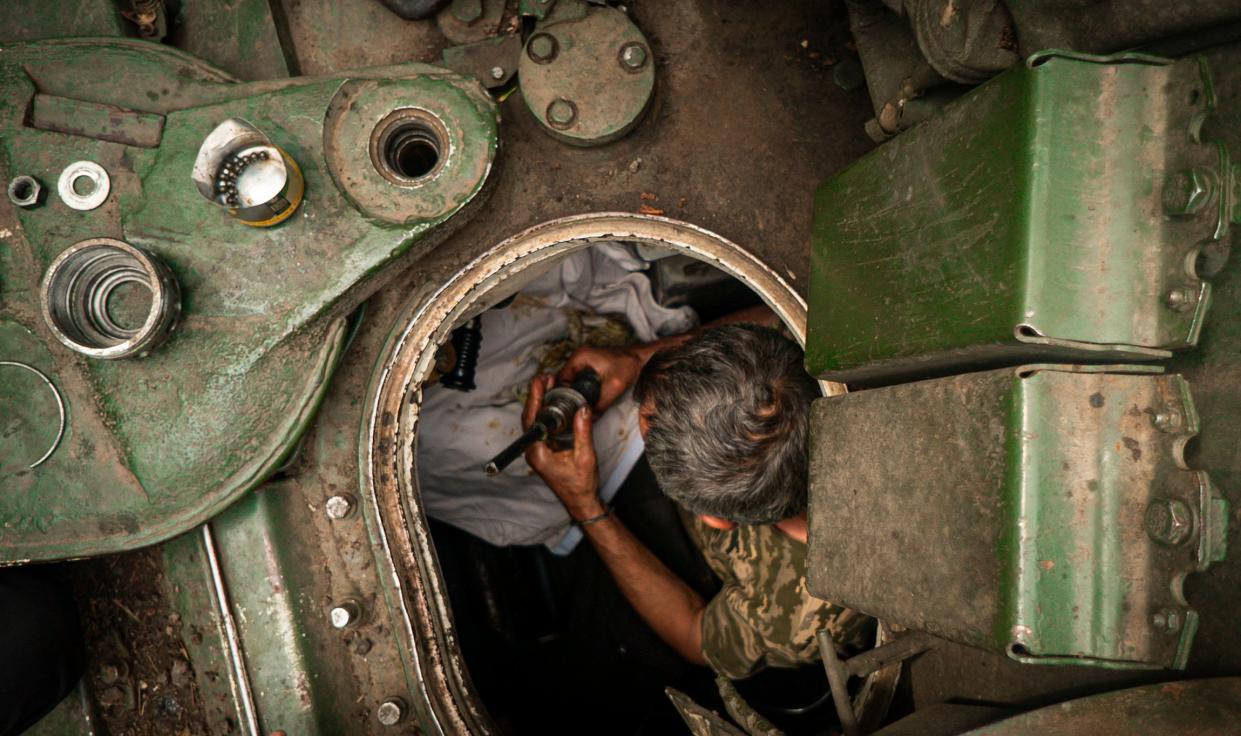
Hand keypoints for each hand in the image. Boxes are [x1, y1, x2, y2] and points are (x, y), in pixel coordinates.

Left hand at [523, 374, 604, 519]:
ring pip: (535, 421)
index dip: (535, 399)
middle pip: (530, 417)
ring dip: (541, 403)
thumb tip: (583, 408)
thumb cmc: (582, 484)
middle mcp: (533, 451)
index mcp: (538, 453)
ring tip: (549, 384)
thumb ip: (583, 431)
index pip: (532, 420)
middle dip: (537, 396)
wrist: (581, 501)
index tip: (540, 383)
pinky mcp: (544, 450)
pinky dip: (547, 413)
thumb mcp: (585, 456)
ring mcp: (538, 451)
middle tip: (545, 378)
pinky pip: (543, 427)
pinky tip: (554, 402)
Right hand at [556, 345, 645, 410]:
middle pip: (562, 379)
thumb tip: (590, 419)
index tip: (559, 409)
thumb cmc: (629, 365)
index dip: (558, 394)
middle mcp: (579, 356)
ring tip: (568, 409)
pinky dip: (576, 389)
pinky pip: (576, 379)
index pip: (559, 378)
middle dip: (562, 395)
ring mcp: (583, 360)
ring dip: (568, 392)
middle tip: (562, 412)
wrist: (642, 357)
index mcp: (580, 357)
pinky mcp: (589, 365)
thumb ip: (601, 404)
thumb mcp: (614, 388)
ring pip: (569, 380)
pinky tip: (578, 401)